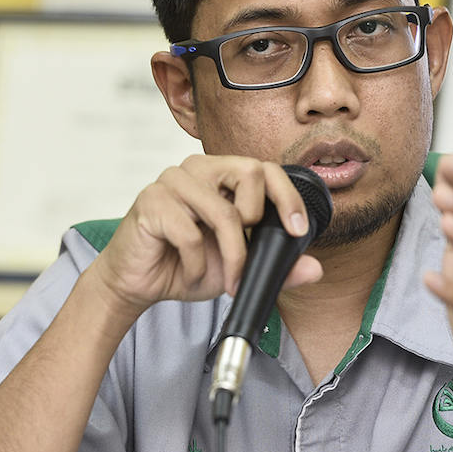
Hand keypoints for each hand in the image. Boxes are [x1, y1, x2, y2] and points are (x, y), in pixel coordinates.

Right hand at [90, 155, 323, 320]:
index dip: (287, 197)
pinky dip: (196, 264)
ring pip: (223, 212)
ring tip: (221, 278)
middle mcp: (199, 168)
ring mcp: (172, 181)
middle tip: (244, 256)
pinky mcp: (151, 201)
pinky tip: (190, 272)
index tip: (297, 230)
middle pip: (250, 172)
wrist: (138, 283)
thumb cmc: (186, 264)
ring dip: (230, 257)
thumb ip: (276, 266)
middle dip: (256, 223)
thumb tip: (314, 268)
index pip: (266, 168)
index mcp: (223, 174)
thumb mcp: (238, 268)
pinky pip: (190, 234)